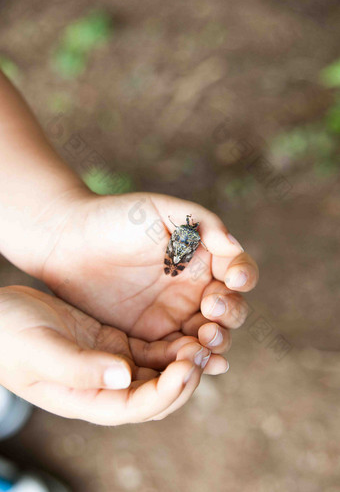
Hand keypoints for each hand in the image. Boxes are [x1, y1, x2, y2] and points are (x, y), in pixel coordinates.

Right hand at [0, 286, 207, 423]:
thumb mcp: (39, 351)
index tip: (187, 366)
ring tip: (204, 339)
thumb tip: (122, 377)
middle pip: (158, 395)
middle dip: (185, 378)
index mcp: (88, 398)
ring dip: (183, 361)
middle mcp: (105, 387)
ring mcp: (111, 366)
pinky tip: (187, 330)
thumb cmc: (9, 336)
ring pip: (159, 373)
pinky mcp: (114, 344)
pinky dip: (171, 345)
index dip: (168, 391)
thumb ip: (79, 369)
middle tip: (206, 351)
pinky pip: (152, 351)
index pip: (138, 407)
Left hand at [35, 191, 258, 374]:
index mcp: (201, 257)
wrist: (66, 242)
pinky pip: (178, 352)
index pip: (237, 271)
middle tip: (210, 308)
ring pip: (209, 335)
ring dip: (216, 340)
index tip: (232, 280)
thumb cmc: (114, 218)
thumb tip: (234, 246)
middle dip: (229, 312)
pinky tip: (197, 363)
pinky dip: (193, 360)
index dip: (242, 277)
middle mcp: (193, 288)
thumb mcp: (159, 209)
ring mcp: (173, 314)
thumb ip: (200, 223)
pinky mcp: (150, 336)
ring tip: (205, 338)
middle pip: (230, 308)